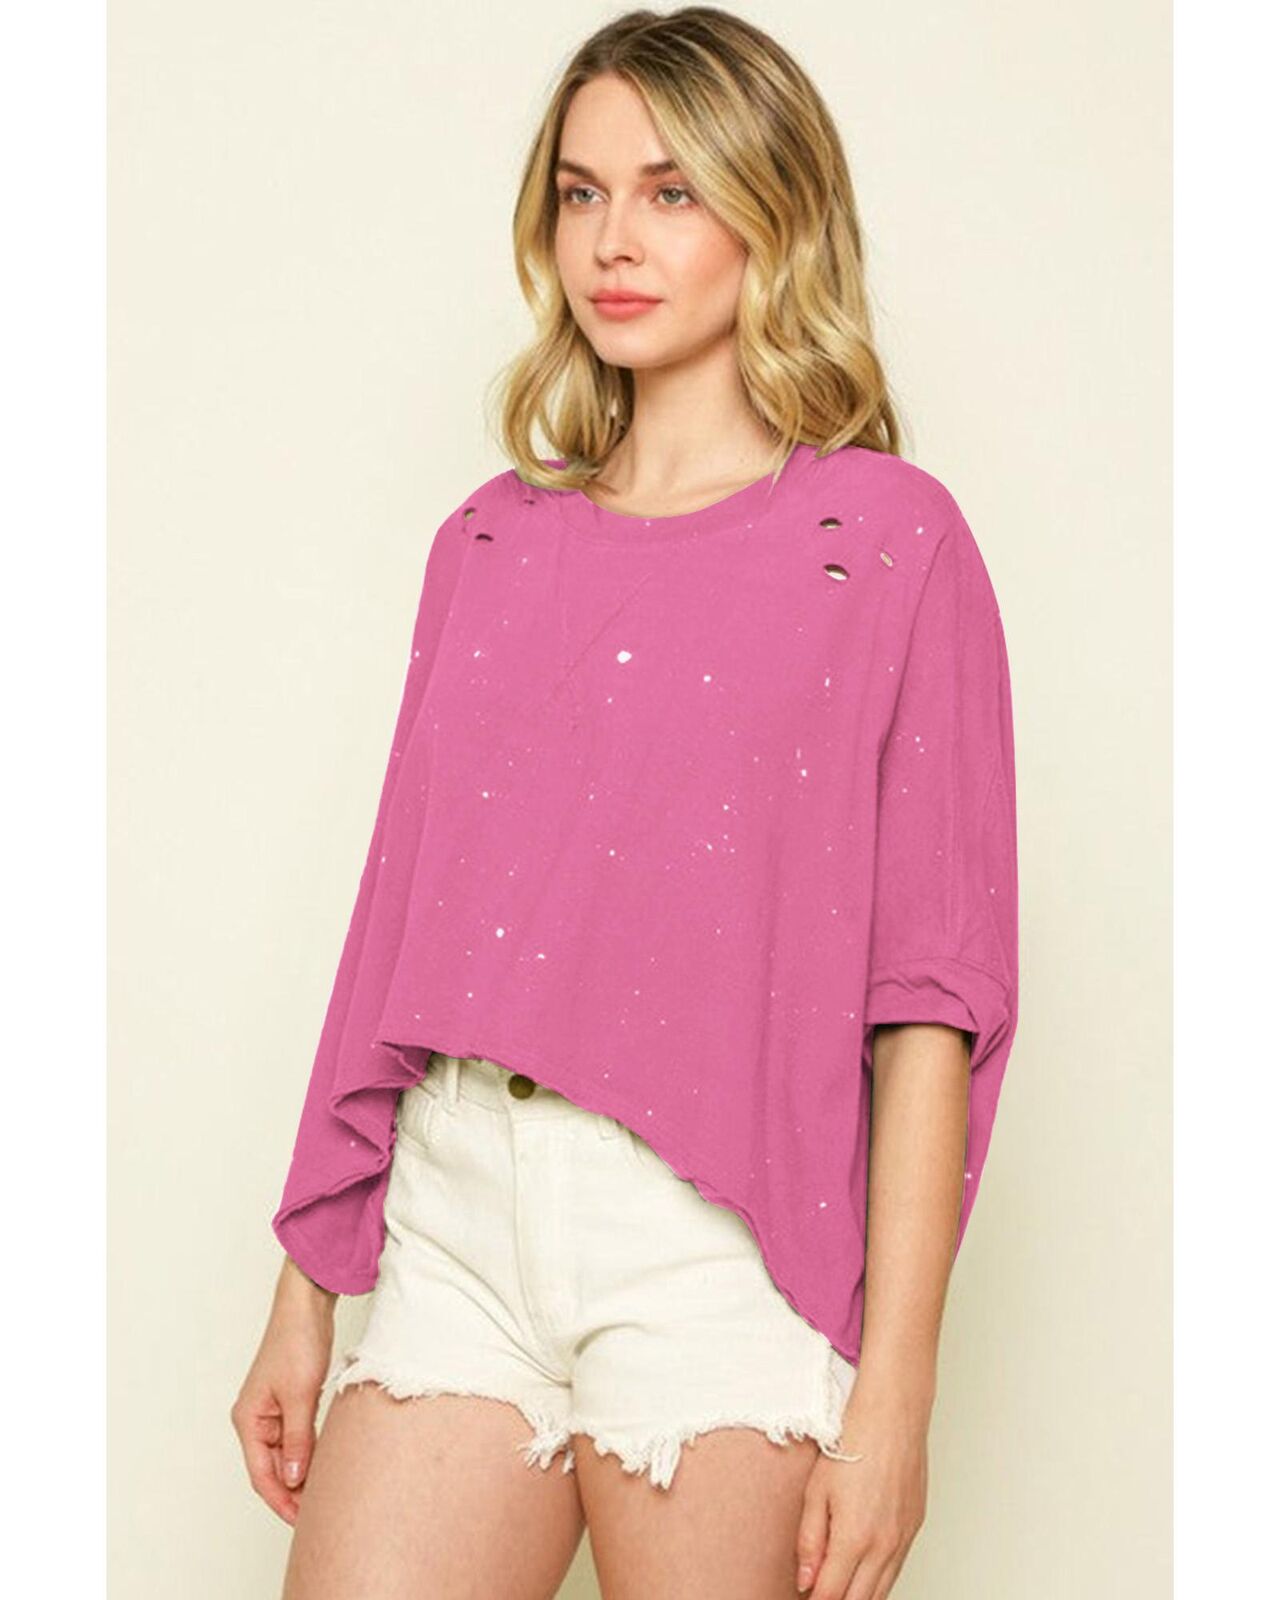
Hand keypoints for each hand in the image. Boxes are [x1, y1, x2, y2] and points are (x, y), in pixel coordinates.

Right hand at [230, 1256, 336, 1524]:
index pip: (262, 1474)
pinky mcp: (290, 1402)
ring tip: (325, 1496)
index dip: (281, 1501)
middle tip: (319, 1515)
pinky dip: (309, 1452)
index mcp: (248, 1420)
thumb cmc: (297, 1342)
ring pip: (287, 1454)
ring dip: (303, 1473)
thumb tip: (296, 1478)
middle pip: (273, 1468)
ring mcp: (272, 1411)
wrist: (306, 1306)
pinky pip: (297, 1438)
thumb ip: (298, 1439)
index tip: (302, 1521)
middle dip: (293, 1492)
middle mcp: (256, 1419)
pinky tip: (325, 1465)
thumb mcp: (300, 1395)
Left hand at [794, 1396, 928, 1597]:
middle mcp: (884, 1545)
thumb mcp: (816, 1490)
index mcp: (855, 1538)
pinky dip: (879, 1580)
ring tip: (838, 1590)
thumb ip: (810, 1540)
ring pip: (883, 1591)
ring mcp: (904, 1538)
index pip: (831, 1594)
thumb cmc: (852, 1442)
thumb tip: (805, 1580)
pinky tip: (863, 1574)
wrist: (892, 1414)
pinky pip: (897, 1569)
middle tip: (818, 1595)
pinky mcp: (915, 1527)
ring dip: (859, 1597)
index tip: (803, 1599)